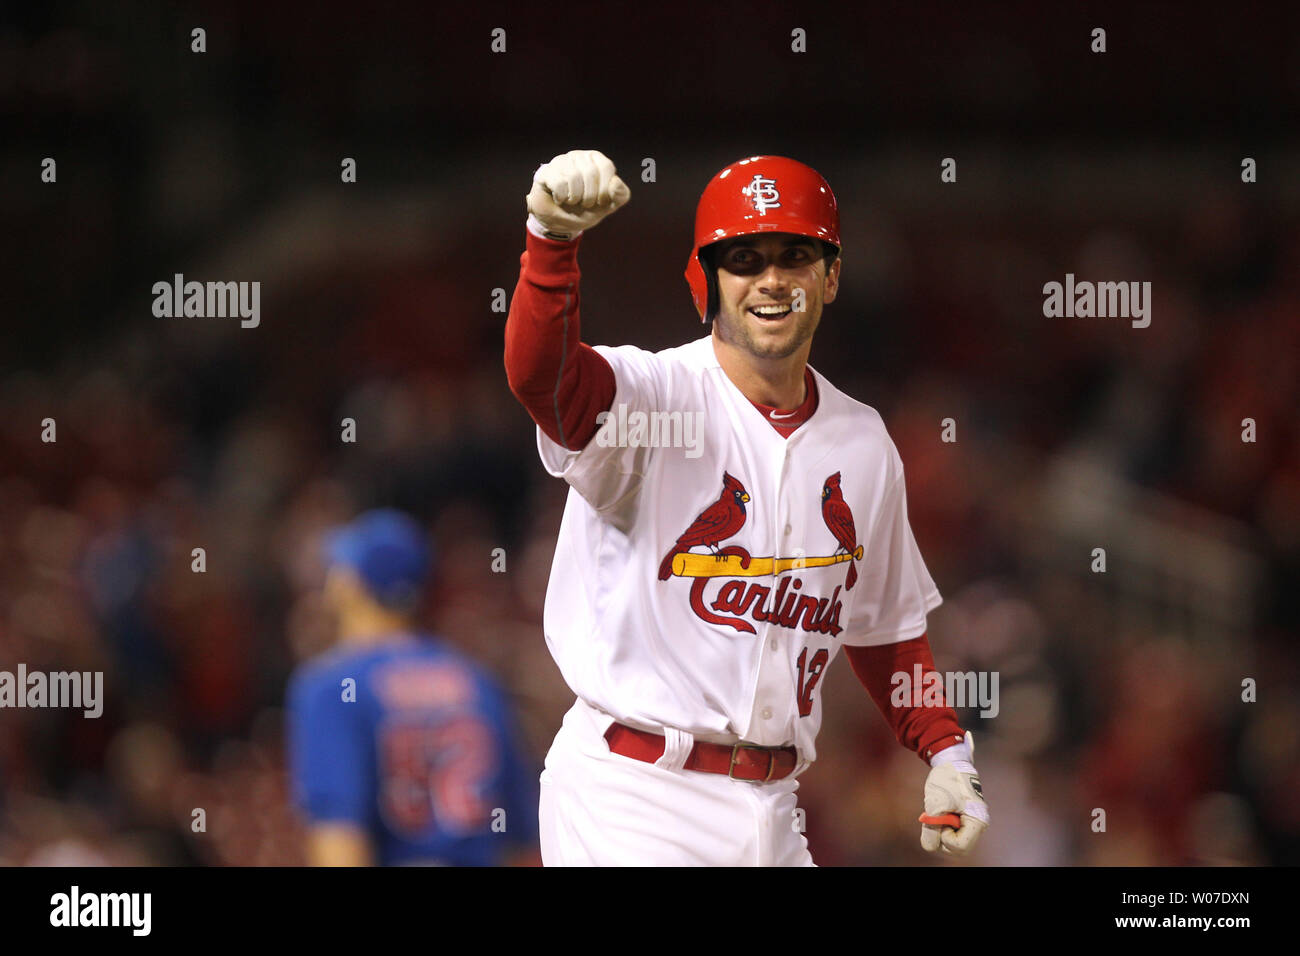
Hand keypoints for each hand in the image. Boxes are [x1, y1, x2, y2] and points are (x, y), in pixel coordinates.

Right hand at [526, 149, 630, 238]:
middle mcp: (578, 156)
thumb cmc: (586, 210)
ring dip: (575, 198)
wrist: (560, 222)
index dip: (604, 189)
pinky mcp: (546, 172)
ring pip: (573, 177)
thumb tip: (615, 182)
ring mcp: (561, 162)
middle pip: (590, 172)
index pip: (606, 166)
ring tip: (571, 201)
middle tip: (584, 204)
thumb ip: (620, 195)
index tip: (600, 202)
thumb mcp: (608, 206)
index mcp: (596, 160)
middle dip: (589, 197)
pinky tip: (559, 199)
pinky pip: (558, 183)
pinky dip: (561, 197)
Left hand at [918, 730, 987, 855]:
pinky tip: (941, 812)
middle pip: (958, 849)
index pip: (960, 846)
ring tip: (939, 812)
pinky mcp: (965, 820)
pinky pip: (953, 833)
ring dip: (941, 832)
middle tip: (937, 818)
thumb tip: (930, 846)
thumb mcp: (934, 804)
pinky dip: (942, 827)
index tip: (941, 819)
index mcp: (977, 821)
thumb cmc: (945, 780)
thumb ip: (931, 828)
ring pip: (954, 843)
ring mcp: (972, 823)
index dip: (945, 838)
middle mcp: (978, 825)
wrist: (951, 762)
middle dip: (942, 839)